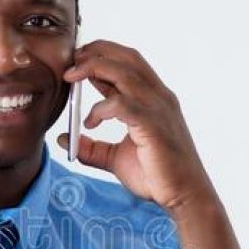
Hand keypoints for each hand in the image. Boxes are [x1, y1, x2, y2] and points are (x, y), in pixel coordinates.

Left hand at [57, 40, 214, 212]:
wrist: (184, 196)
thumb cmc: (156, 176)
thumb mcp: (115, 158)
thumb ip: (91, 148)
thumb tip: (64, 140)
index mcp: (152, 98)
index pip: (127, 64)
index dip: (100, 56)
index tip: (74, 61)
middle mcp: (157, 97)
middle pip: (126, 57)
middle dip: (95, 52)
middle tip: (69, 61)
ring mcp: (157, 108)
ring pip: (124, 73)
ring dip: (93, 69)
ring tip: (70, 77)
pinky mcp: (153, 125)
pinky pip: (123, 104)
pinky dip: (101, 107)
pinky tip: (90, 121)